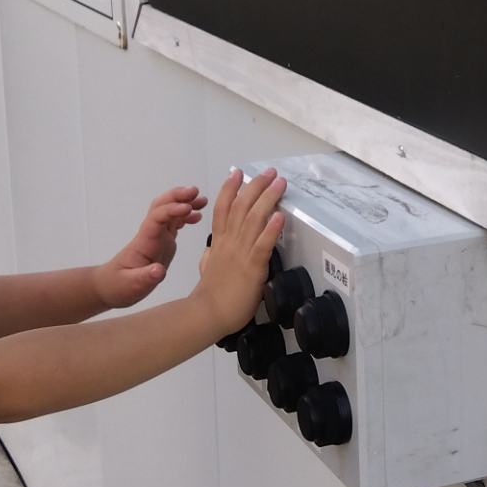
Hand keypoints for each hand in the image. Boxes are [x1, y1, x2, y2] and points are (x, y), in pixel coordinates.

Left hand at [95, 186, 206, 308]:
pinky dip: (185, 216)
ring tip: (202, 201)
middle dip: (178, 196)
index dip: (172, 210)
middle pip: (162, 206)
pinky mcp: (162, 242)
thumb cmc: (118, 286)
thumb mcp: (130, 286)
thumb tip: (159, 271)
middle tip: (196, 192)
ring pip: (169, 211)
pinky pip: (173, 223)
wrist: (111, 287)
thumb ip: (145, 278)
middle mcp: (151, 235)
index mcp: (144, 242)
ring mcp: (157, 237)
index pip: (157, 217)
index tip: (188, 207)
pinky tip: (196, 216)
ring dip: (184, 202)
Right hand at [192, 167, 285, 338]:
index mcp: (220, 242)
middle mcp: (229, 243)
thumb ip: (210, 255)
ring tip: (279, 183)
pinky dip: (271, 229)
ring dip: (268, 198)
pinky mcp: (252, 267)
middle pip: (241, 206)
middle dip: (256, 186)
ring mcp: (240, 254)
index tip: (238, 172)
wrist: (208, 314)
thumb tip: (212, 249)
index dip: (230, 188)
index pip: (223, 208)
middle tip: (270, 172)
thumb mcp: (206, 268)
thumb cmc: (210, 294)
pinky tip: (280, 216)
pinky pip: (262, 244)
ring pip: (253, 219)